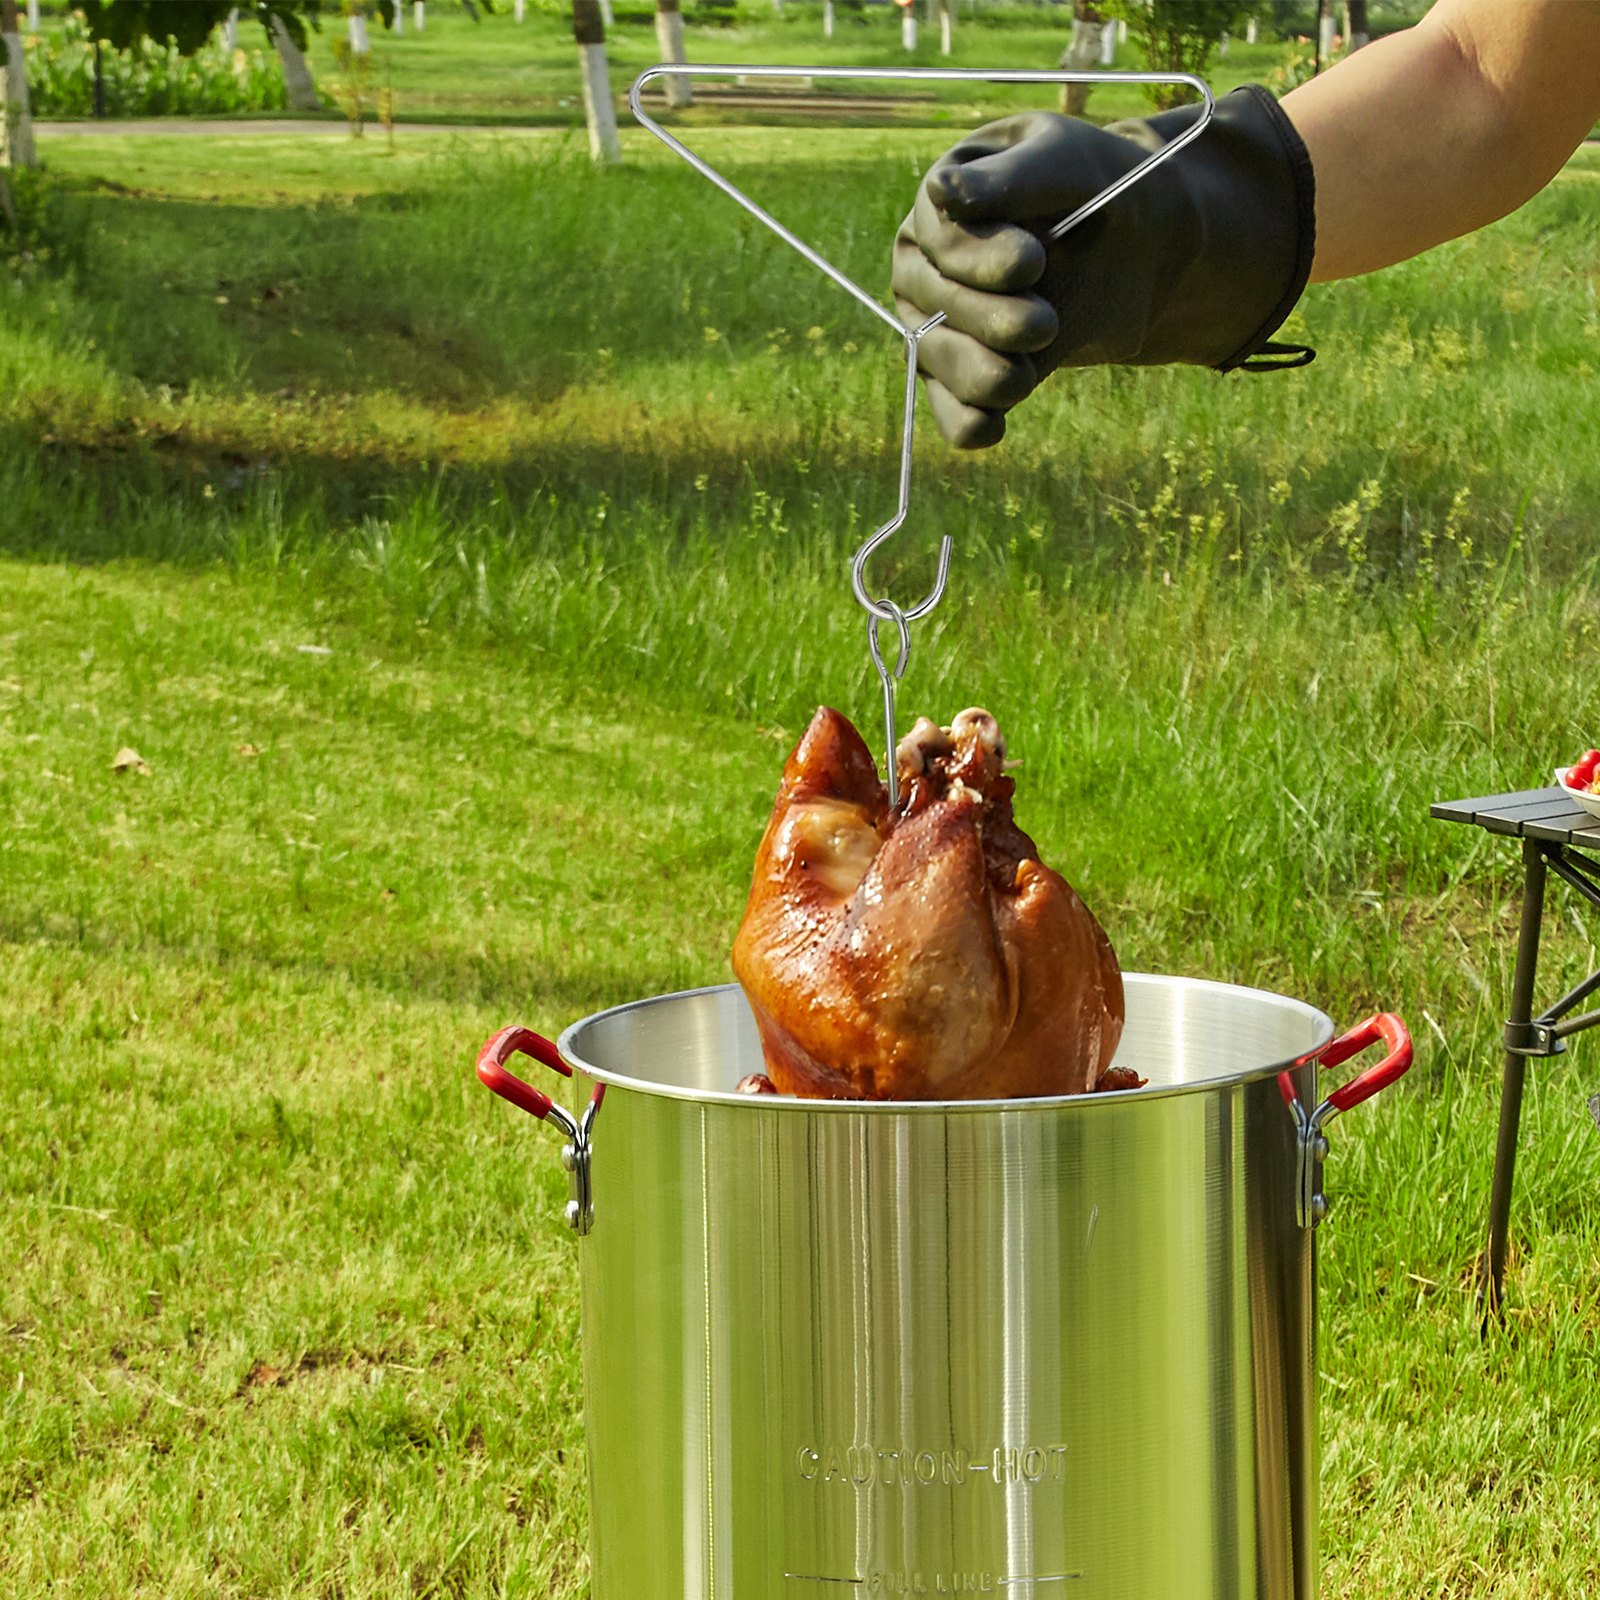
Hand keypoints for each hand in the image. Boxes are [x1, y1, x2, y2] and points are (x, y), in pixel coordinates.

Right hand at [892, 88, 1316, 448]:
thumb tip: (940, 190)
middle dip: (988, 319)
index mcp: (942, 203)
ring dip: (978, 374)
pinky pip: (951, 408)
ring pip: (937, 357)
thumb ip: (1009, 181)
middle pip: (935, 302)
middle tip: (1044, 325)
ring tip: (1022, 379)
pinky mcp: (966, 374)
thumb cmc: (1100, 191)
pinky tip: (991, 430)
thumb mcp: (1067, 165)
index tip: (1034, 263)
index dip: (978, 258)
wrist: (1140, 248)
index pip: (940, 239)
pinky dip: (966, 423)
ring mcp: (940, 323)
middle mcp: (928, 265)